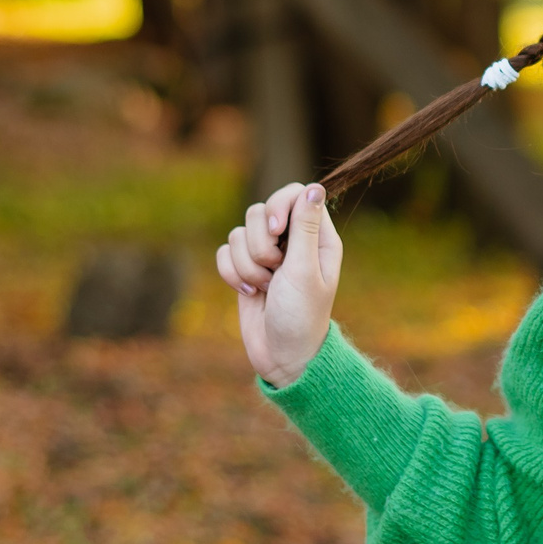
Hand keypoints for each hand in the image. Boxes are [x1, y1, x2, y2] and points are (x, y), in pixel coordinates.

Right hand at [216, 182, 342, 387]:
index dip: (279, 205)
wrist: (282, 357)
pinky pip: (225, 252)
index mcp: (317, 237)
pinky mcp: (245, 269)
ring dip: (247, 264)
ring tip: (265, 287)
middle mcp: (293, 241)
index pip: (295, 193)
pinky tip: (249, 292)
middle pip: (261, 211)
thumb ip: (305, 227)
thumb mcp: (305, 270)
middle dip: (260, 242)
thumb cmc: (301, 316)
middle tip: (274, 269)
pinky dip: (232, 273)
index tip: (275, 229)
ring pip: (239, 232)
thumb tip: (315, 186)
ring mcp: (268, 255)